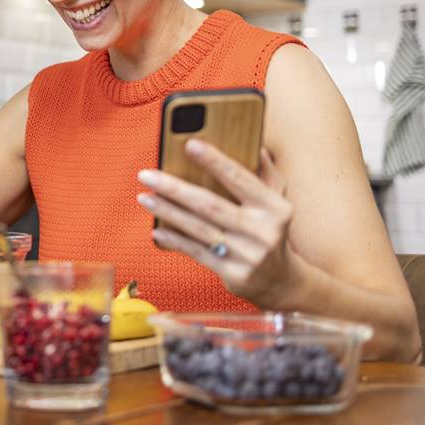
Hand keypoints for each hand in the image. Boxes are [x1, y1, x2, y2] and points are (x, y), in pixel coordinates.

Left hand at [136, 139, 295, 306]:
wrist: (280, 280)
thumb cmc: (270, 230)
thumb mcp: (277, 202)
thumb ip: (267, 174)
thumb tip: (256, 145)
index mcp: (274, 207)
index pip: (239, 178)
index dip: (214, 161)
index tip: (189, 144)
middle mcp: (262, 231)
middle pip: (210, 204)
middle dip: (174, 188)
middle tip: (146, 175)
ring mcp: (247, 254)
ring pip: (198, 228)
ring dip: (167, 212)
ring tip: (144, 197)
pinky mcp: (233, 274)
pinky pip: (197, 252)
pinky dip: (175, 241)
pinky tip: (157, 230)